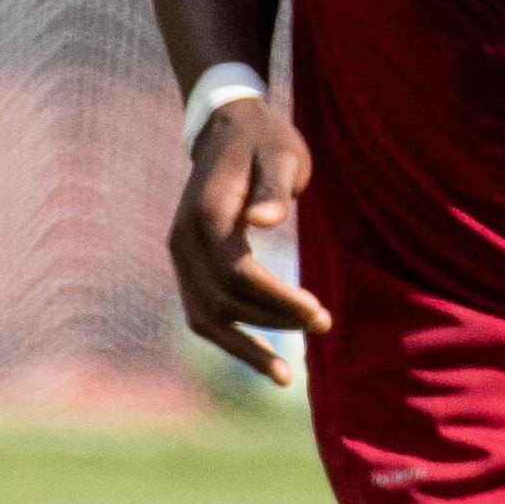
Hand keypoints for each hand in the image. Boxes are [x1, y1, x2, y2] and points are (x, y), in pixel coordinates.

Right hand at [165, 98, 331, 379]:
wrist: (228, 129)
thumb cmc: (265, 141)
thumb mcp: (280, 155)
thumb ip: (274, 188)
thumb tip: (267, 221)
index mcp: (206, 214)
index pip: (237, 273)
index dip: (277, 299)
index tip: (318, 311)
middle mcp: (183, 239)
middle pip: (223, 300)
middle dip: (273, 321)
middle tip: (324, 323)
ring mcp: (180, 256)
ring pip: (205, 318)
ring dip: (247, 346)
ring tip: (287, 374)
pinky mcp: (189, 267)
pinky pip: (203, 314)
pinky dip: (230, 340)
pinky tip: (265, 361)